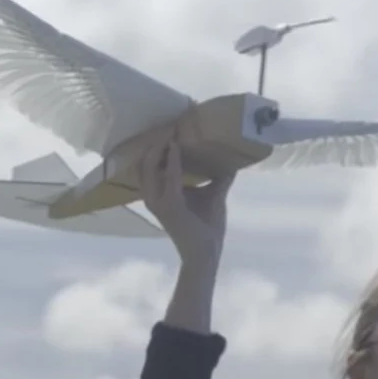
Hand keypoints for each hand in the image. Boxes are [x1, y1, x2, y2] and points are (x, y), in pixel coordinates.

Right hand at [138, 137, 235, 270]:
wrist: (206, 253)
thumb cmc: (207, 227)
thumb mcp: (214, 195)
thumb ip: (219, 178)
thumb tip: (232, 160)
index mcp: (160, 194)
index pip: (151, 166)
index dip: (157, 147)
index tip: (169, 128)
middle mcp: (154, 196)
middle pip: (144, 163)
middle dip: (154, 143)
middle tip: (168, 125)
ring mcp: (159, 201)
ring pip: (150, 167)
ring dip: (159, 147)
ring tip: (169, 131)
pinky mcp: (170, 205)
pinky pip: (169, 176)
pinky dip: (173, 160)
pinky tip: (177, 146)